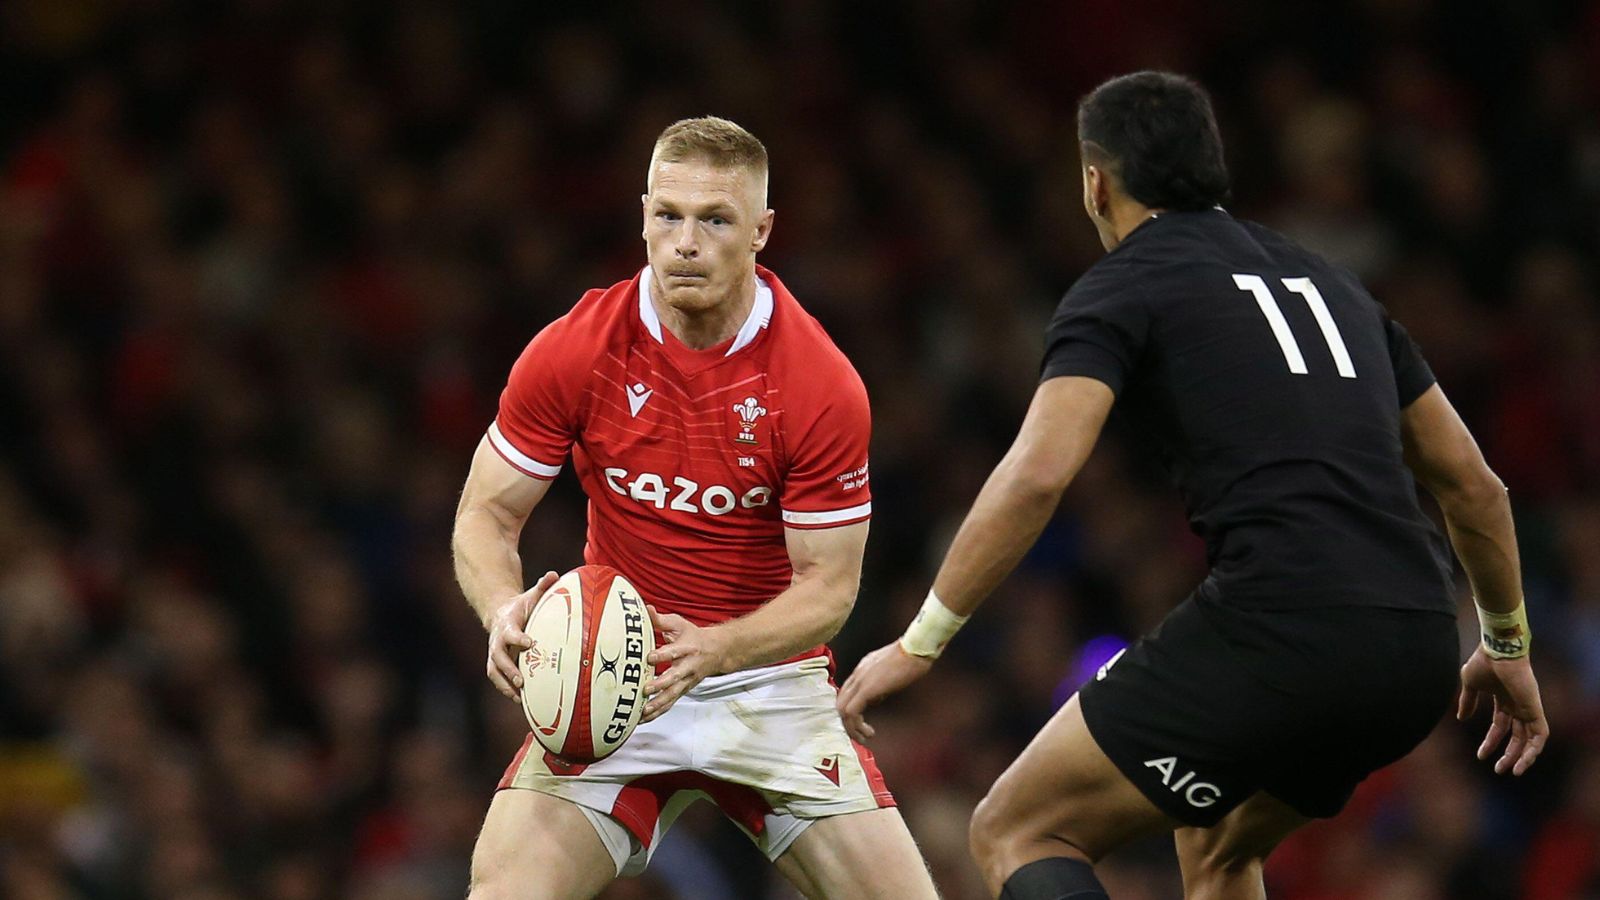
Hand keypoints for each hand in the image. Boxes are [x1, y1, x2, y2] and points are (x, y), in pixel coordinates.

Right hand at [485, 570, 559, 700]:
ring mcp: (494, 654)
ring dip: (505, 685)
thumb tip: (554, 574)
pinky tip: (521, 701)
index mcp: (507, 625)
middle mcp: (497, 641)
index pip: (511, 633)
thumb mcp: (531, 596)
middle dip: (509, 669)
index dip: (518, 639)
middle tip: (522, 680)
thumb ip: (542, 586)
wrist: (500, 614)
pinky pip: (498, 679)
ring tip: (519, 697)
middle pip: (498, 657)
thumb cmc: (522, 606)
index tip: (530, 643)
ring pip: (494, 672)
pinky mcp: (496, 664)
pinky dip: (507, 690)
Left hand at [643, 606, 727, 721]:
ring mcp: (686, 681)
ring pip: (672, 695)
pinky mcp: (682, 691)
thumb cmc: (693, 637)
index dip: (662, 655)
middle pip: (674, 677)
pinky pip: (670, 703)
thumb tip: (646, 609)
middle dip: (661, 684)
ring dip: (658, 703)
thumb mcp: (679, 625)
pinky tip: (644, 719)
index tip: (649, 657)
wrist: (716, 652)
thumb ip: (661, 620)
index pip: (674, 652)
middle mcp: (687, 667)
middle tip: (646, 689)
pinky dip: (657, 712)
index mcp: (686, 648)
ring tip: (644, 710)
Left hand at [836, 642, 933, 741]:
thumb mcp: (890, 671)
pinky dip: (856, 725)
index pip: (846, 693)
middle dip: (847, 722)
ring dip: (851, 727)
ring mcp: (860, 681)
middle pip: (841, 702)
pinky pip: (852, 711)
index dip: (850, 711)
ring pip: (843, 709)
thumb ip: (880, 683)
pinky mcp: (867, 689)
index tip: (860, 722)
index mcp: (862, 669)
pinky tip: (869, 732)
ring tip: (864, 737)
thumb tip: (878, 696)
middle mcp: (857, 674)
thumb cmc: (910, 657)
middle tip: (859, 734)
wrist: (915, 649)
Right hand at [1457, 645, 1548, 775]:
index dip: (1491, 742)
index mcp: (1504, 700)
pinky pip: (1540, 735)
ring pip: (1530, 740)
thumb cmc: (1483, 662)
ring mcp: (1528, 708)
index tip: (1481, 755)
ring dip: (1523, 757)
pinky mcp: (1535, 709)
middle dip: (1508, 754)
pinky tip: (1524, 761)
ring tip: (1512, 771)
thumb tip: (1461, 718)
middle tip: (1499, 769)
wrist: (1498, 650)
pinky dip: (1534, 749)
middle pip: (1517, 737)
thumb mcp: (1470, 684)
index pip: (1500, 727)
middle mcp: (1518, 706)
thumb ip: (1467, 701)